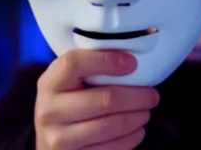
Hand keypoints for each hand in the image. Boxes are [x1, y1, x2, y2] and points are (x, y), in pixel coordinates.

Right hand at [34, 49, 159, 149]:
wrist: (49, 137)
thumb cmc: (67, 101)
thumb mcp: (69, 81)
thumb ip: (91, 66)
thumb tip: (131, 58)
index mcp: (50, 83)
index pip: (75, 63)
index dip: (106, 61)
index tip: (133, 63)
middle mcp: (50, 111)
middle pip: (105, 99)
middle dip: (137, 96)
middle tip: (152, 95)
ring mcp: (60, 138)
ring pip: (112, 125)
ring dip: (137, 117)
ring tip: (145, 112)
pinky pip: (113, 147)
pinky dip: (132, 137)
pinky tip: (137, 129)